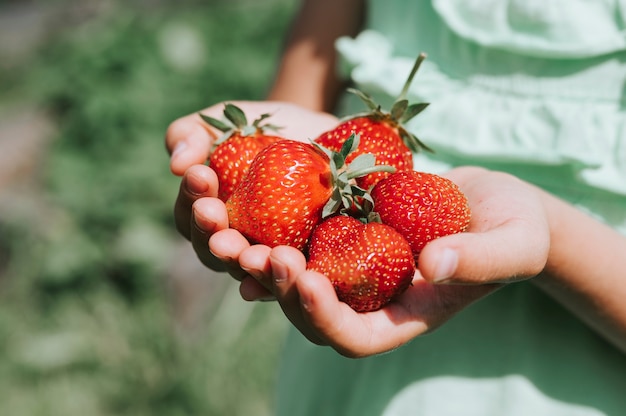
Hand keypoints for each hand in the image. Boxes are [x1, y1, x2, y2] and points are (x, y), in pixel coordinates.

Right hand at [164, 101, 338, 269]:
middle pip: (216, 253)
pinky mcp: (306, 262)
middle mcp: (235, 244)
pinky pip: (295, 278)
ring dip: (250, 265)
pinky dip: (290, 278)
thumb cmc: (264, 129)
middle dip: (214, 237)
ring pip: (254, 273)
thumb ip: (192, 134)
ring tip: (254, 253)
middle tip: (214, 221)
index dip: (191, 198)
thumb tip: (177, 164)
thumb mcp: (227, 121)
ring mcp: (269, 257)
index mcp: (208, 217)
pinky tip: (291, 270)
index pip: (191, 217)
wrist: (321, 136)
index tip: (200, 174)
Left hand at [207, 166, 551, 356]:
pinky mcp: (345, 230)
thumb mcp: (512, 244)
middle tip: (262, 255)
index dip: (324, 318)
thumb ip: (480, 259)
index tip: (305, 281)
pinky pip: (302, 234)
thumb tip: (432, 265)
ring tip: (240, 232)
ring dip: (263, 259)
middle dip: (282, 290)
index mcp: (403, 316)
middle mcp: (370, 297)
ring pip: (296, 274)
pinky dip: (275, 224)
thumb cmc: (515, 228)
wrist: (496, 200)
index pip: (353, 338)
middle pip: (311, 312)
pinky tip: (251, 202)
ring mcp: (354, 265)